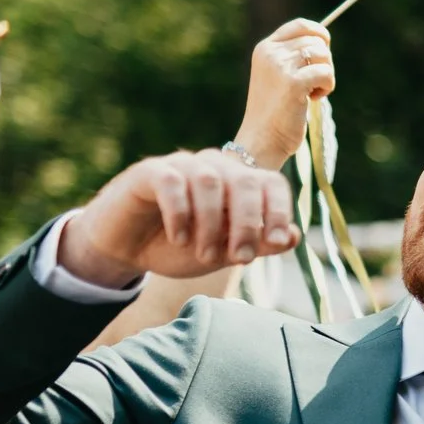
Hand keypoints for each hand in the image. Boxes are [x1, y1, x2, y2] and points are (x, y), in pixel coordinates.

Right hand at [57, 151, 299, 288]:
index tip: (278, 241)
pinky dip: (180, 213)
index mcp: (240, 183)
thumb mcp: (224, 253)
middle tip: (239, 258)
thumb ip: (258, 244)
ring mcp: (183, 165)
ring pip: (209, 182)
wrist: (128, 249)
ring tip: (203, 254)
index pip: (272, 183)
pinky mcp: (150, 172)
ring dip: (211, 223)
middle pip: (245, 181)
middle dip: (248, 222)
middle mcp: (216, 168)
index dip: (280, 210)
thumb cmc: (182, 247)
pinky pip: (172, 183)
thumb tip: (294, 236)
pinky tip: (179, 238)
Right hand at [233, 18, 335, 168]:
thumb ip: (293, 57)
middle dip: (325, 61)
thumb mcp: (278, 76)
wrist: (262, 138)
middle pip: (316, 41)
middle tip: (316, 82)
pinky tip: (314, 99)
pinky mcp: (293, 82)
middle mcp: (270, 52)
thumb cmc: (275, 110)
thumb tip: (323, 42)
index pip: (300, 25)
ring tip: (314, 92)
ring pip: (323, 55)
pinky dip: (327, 87)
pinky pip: (325, 73)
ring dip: (327, 75)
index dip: (319, 34)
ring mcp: (280, 66)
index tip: (324, 51)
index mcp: (265, 48)